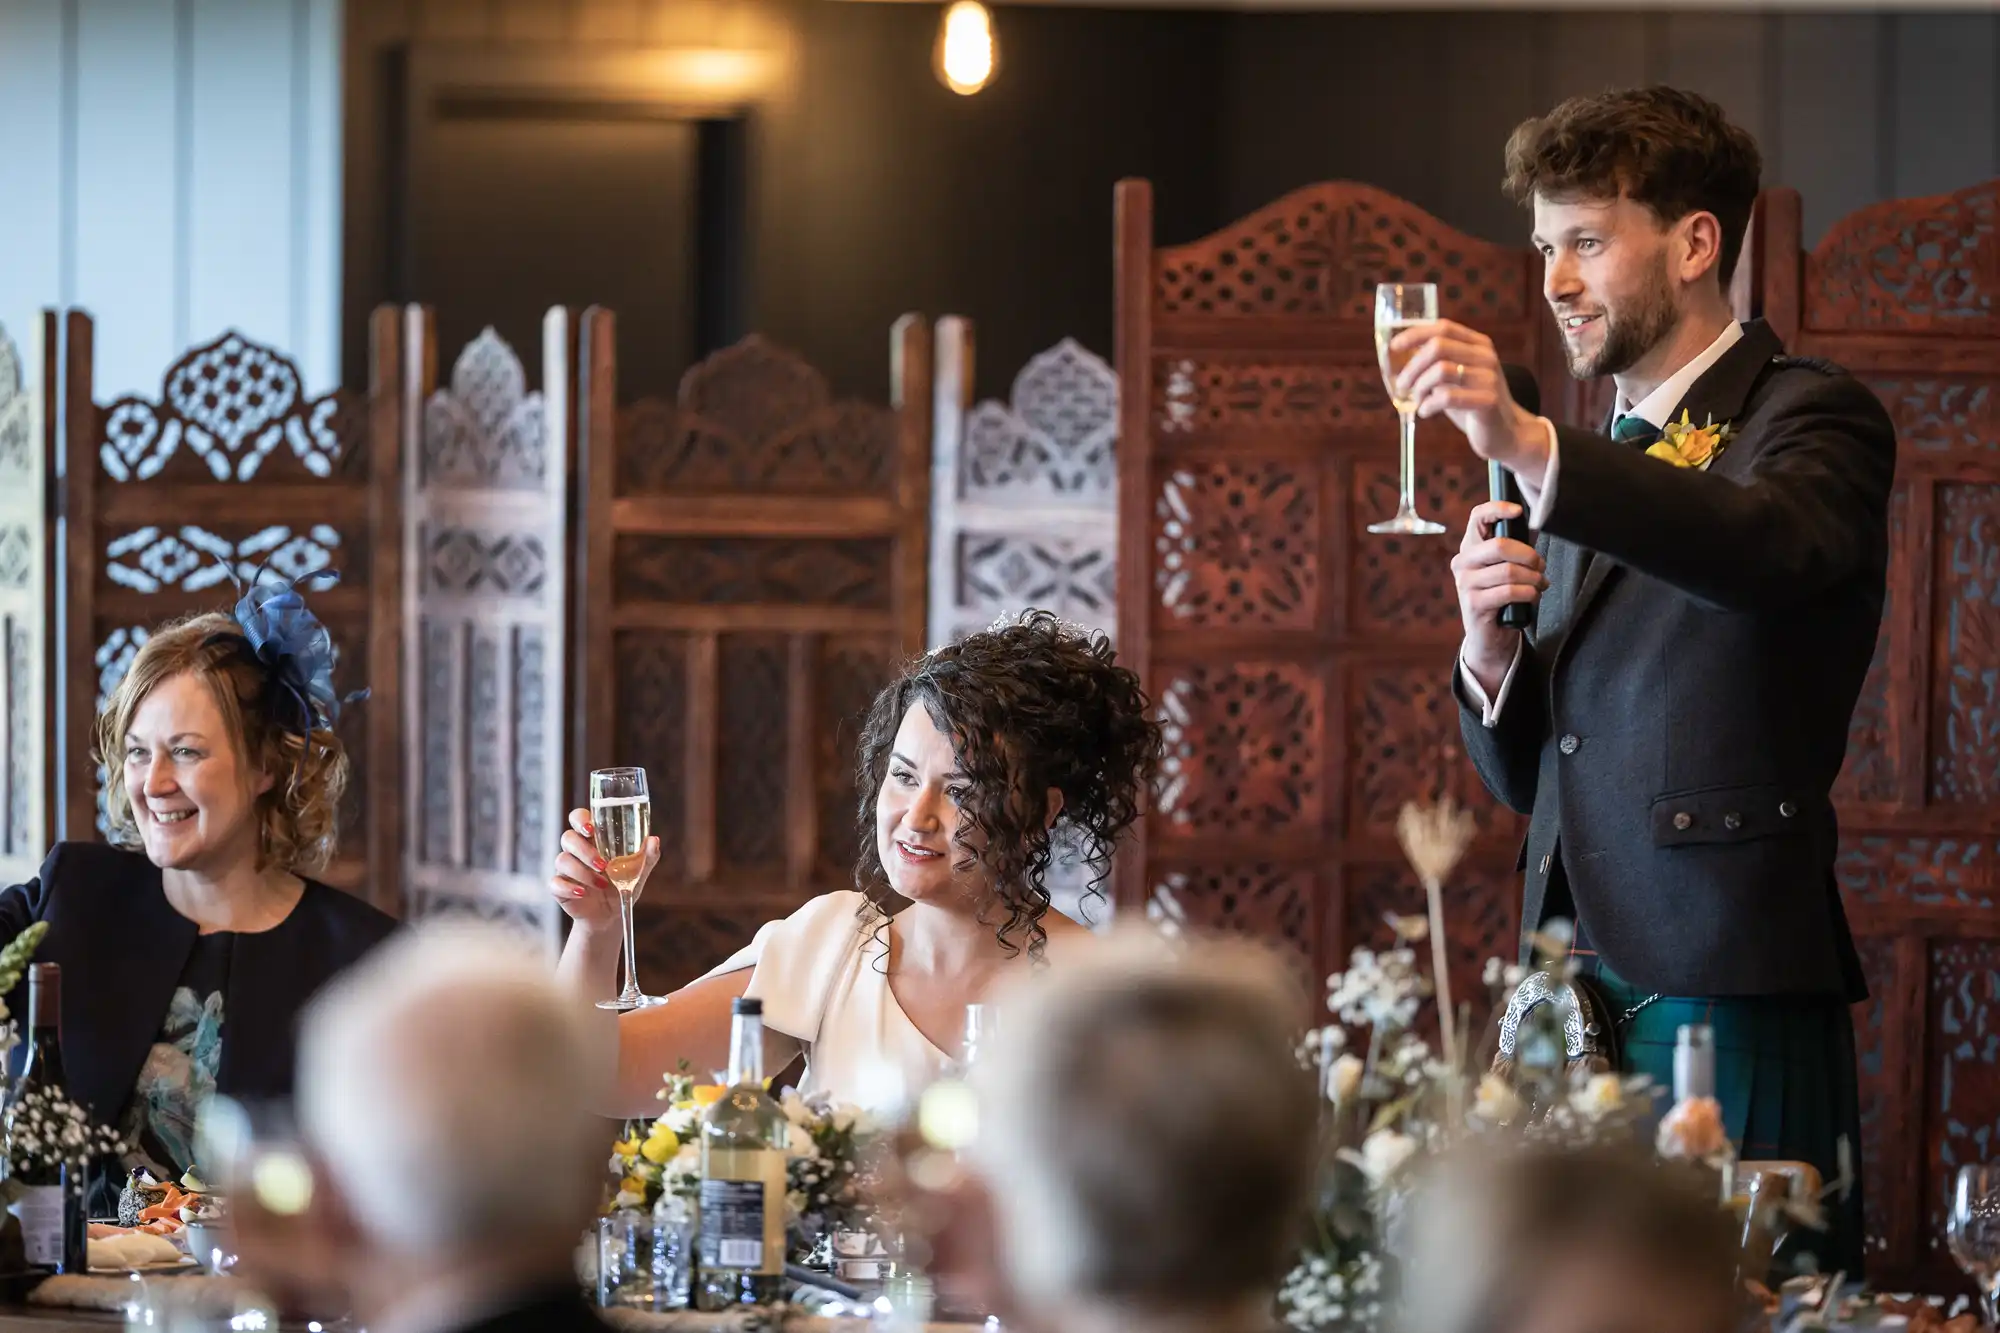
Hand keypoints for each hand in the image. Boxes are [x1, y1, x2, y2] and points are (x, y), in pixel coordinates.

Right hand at [551, 807, 658, 932]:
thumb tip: (653, 840)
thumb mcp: (638, 871)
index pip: (578, 818)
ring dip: (583, 872)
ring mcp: (565, 869)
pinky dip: (569, 887)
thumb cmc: (622, 885)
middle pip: (568, 838)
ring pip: (562, 860)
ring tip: (602, 884)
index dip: (580, 819)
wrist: (612, 915)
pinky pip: (555, 883)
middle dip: (584, 850)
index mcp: (593, 839)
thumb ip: (646, 855)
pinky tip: (582, 893)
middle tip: (603, 864)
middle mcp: (576, 851)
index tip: (591, 828)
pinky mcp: (559, 887)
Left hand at [1391, 320, 1550, 483]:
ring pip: (1440, 370)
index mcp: (1478, 345)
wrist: (1506, 433)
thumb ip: (1437, 362)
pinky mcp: (1488, 401)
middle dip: (1412, 367)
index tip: (1394, 347)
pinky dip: (1428, 405)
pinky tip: (1425, 412)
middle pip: (1438, 347)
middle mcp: (1486, 356)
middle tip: (1403, 385)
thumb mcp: (1456, 377)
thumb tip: (1402, 352)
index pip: (1443, 328)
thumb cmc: (1472, 404)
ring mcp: (1489, 378)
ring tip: (1417, 401)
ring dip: (1419, 387)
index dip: (1416, 334)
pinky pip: (1447, 397)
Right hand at [1452, 500, 1547, 681]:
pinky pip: (1509, 592)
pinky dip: (1528, 593)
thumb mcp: (1506, 568)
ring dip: (1533, 578)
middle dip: (1529, 555)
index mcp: (1470, 547)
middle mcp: (1463, 562)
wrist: (1490, 636)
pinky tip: (1532, 596)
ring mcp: (1465, 584)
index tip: (1518, 511)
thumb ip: (1514, 549)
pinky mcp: (1473, 604)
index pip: (1477, 517)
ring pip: (1509, 571)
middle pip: (1499, 545)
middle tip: (1540, 566)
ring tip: (1540, 584)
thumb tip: (1535, 527)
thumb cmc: (1503, 596)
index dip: (1497, 509)